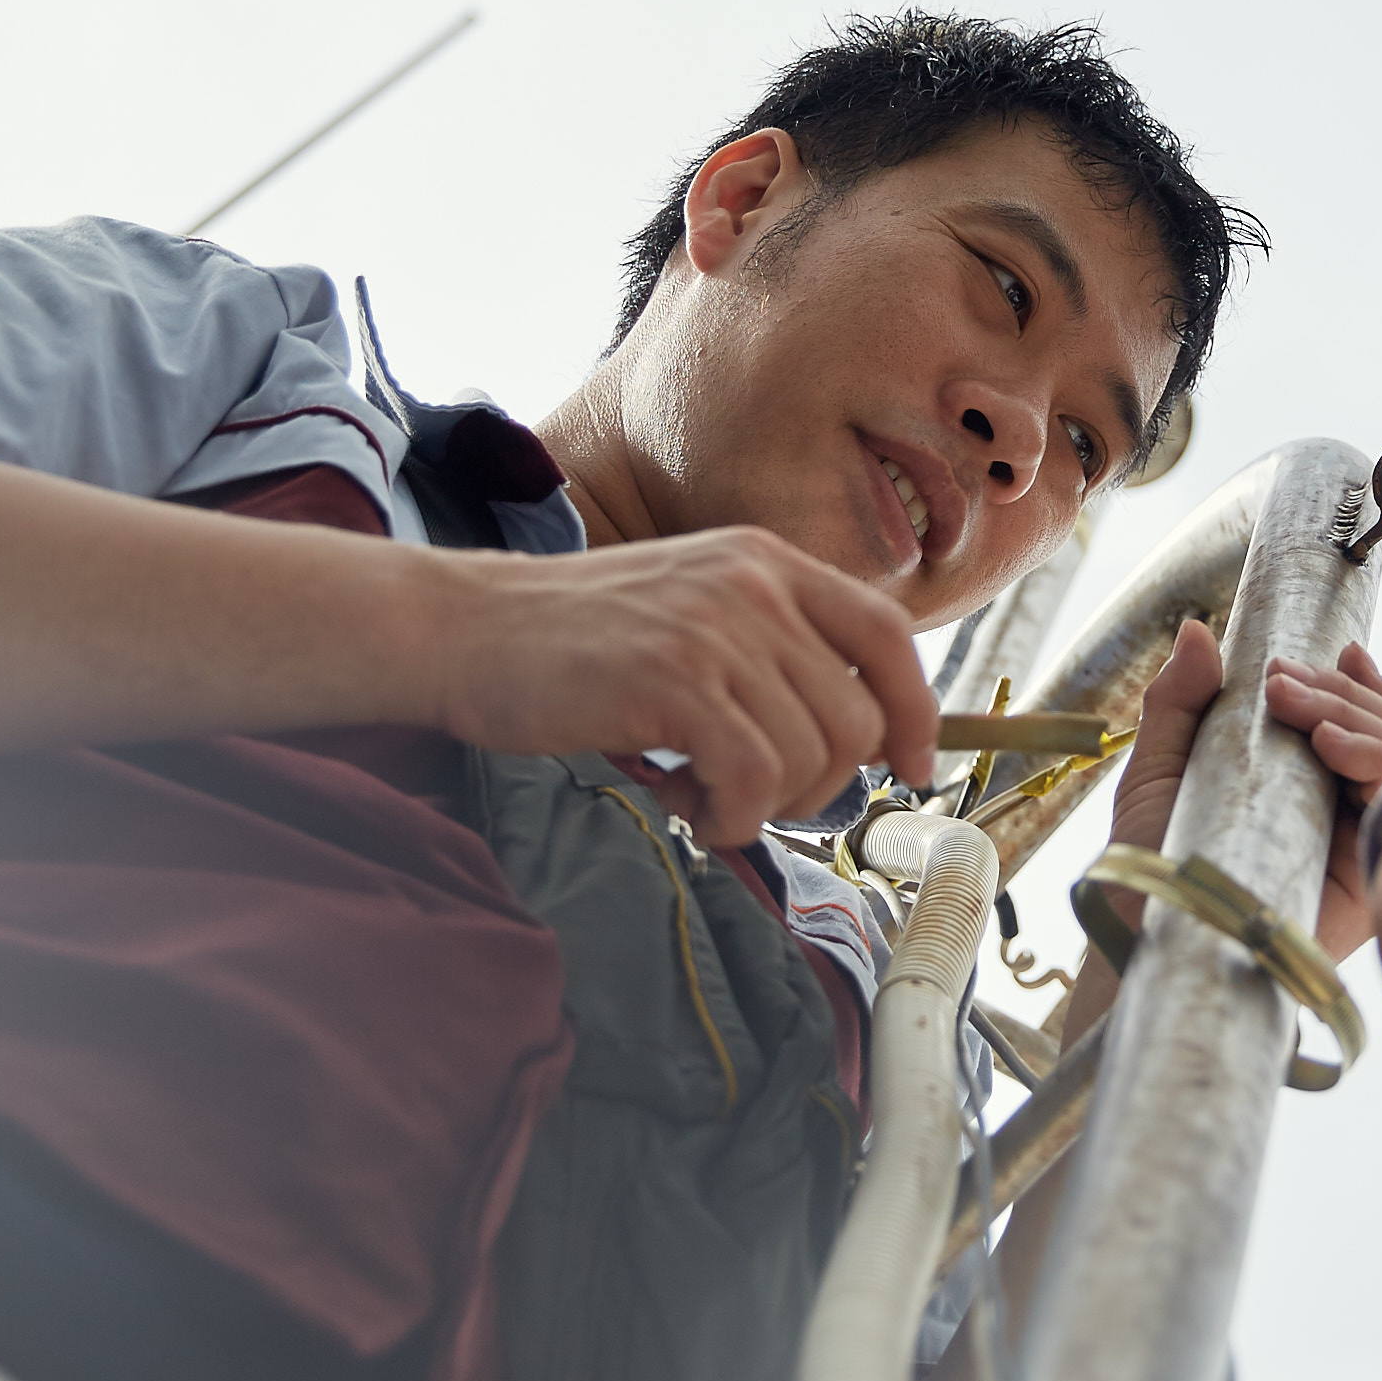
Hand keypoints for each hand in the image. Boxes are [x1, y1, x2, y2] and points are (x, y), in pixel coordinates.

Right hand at [420, 528, 937, 846]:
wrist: (466, 628)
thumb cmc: (574, 640)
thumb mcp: (690, 609)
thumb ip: (767, 650)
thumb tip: (854, 735)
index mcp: (766, 562)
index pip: (887, 633)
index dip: (915, 709)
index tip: (913, 766)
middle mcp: (753, 584)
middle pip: (856, 716)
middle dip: (818, 784)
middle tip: (750, 796)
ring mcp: (716, 628)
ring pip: (812, 756)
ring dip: (765, 805)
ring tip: (698, 793)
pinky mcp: (674, 680)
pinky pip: (755, 778)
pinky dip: (731, 818)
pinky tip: (684, 806)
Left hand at [1107, 621, 1381, 961]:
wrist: (1147, 934)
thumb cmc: (1154, 864)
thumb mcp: (1160, 767)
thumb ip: (1180, 701)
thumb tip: (1199, 630)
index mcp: (1308, 783)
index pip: (1362, 724)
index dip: (1361, 685)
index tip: (1341, 652)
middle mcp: (1345, 812)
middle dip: (1342, 693)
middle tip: (1282, 680)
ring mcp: (1363, 843)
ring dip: (1359, 718)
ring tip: (1304, 711)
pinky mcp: (1374, 880)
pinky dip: (1377, 764)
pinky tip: (1334, 748)